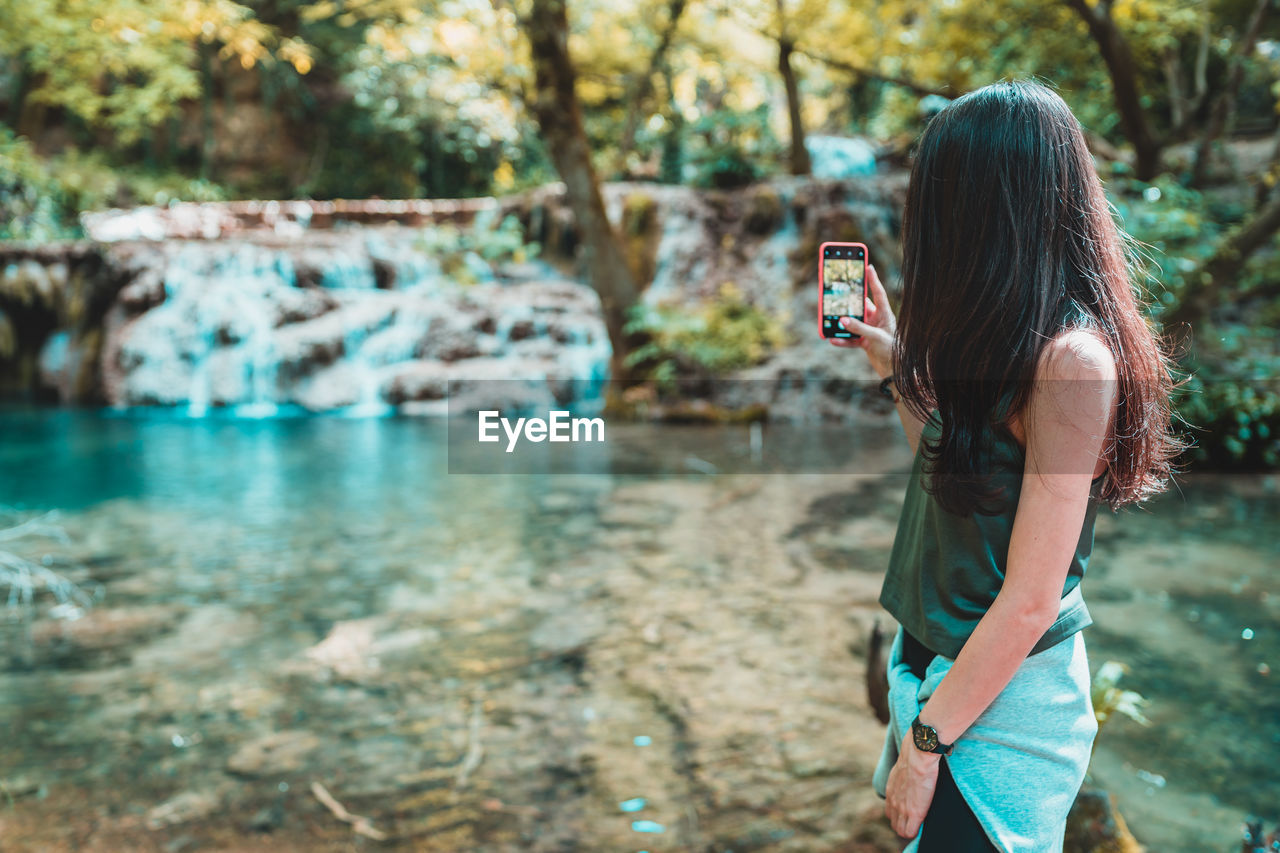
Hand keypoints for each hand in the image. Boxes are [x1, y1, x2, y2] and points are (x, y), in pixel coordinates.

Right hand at [826, 263, 896, 379]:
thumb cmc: (893, 351)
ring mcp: (869, 331)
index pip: (878, 292)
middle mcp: (876, 320)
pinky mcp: (864, 342)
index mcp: (884, 314)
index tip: (867, 266)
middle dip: (848, 303)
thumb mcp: (876, 337)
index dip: (872, 279)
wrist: (894, 372)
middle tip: (837, 294)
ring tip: (830, 321)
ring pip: (852, 323)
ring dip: (842, 324)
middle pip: (859, 307)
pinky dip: (841, 340)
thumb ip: (859, 328)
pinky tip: (833, 340)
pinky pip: (850, 338)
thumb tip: (842, 321)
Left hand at [885, 731, 939, 838]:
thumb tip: (909, 779)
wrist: (917, 757)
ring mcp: (902, 809)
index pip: (890, 813)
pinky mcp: (914, 813)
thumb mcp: (902, 770)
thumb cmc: (913, 758)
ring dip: (909, 830)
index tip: (910, 815)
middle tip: (915, 822)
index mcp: (891, 792)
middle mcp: (893, 802)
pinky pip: (910, 832)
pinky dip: (916, 833)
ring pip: (900, 831)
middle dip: (903, 825)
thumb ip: (902, 780)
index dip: (900, 817)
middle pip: (894, 824)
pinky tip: (922, 828)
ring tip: (918, 826)